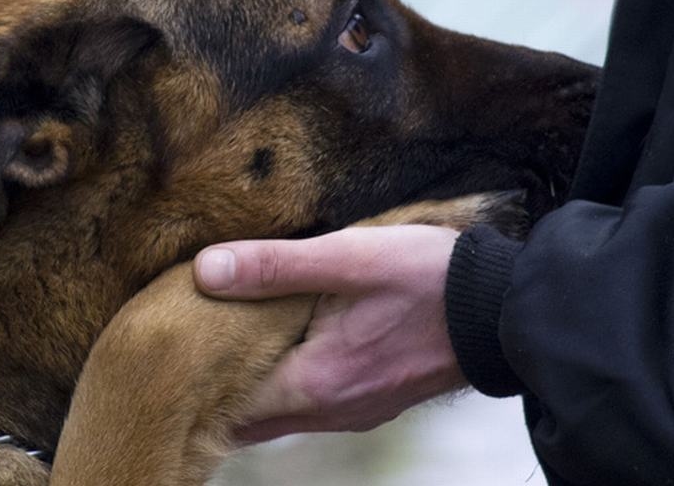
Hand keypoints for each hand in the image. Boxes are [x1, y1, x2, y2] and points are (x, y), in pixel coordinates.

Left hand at [193, 225, 465, 442]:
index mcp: (317, 382)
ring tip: (222, 356)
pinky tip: (283, 357)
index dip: (196, 383)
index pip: (232, 403)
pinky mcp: (377, 399)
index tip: (170, 357)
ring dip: (254, 390)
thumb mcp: (348, 257)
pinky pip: (315, 405)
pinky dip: (288, 388)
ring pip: (284, 413)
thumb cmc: (429, 278)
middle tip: (185, 359)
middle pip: (254, 416)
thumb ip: (274, 266)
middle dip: (218, 393)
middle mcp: (334, 411)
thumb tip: (204, 270)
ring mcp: (358, 410)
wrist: (504, 307)